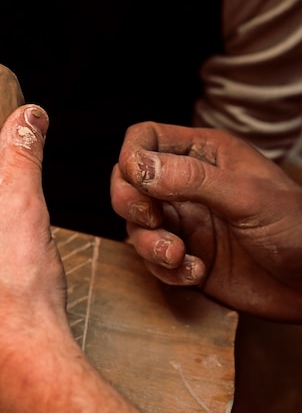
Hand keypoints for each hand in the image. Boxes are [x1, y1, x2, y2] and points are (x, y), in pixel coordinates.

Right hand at [111, 122, 301, 321]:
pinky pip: (153, 260)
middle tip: (150, 218)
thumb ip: (192, 179)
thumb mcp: (247, 196)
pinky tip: (197, 273)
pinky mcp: (184, 256)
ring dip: (149, 243)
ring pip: (135, 223)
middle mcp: (185, 185)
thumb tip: (138, 167)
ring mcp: (184, 221)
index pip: (146, 138)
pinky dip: (166, 270)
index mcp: (203, 155)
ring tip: (179, 256)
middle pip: (128, 180)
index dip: (132, 156)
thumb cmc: (296, 228)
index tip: (138, 181)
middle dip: (129, 202)